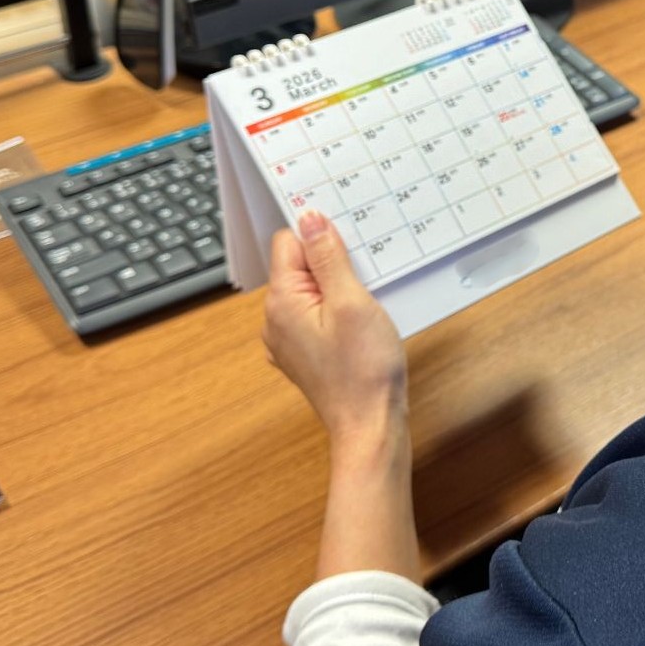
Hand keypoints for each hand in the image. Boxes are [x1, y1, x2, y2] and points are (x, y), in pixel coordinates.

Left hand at [262, 210, 407, 444]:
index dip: (320, 235)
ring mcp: (288, 340)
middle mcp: (275, 320)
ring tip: (366, 305)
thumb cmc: (363, 369)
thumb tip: (310, 219)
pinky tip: (361, 325)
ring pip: (311, 291)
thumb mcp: (351, 301)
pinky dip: (338, 311)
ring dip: (339, 288)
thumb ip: (328, 257)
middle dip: (332, 262)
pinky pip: (317, 316)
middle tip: (365, 276)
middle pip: (299, 266)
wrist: (370, 426)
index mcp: (281, 301)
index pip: (289, 242)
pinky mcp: (305, 354)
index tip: (350, 242)